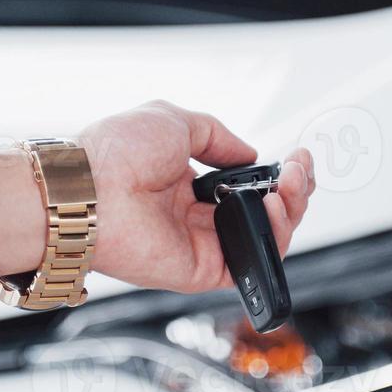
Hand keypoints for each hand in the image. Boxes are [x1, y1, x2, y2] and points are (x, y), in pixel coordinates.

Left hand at [80, 101, 313, 292]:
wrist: (90, 187)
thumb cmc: (116, 152)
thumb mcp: (175, 122)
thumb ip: (217, 137)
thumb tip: (249, 152)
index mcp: (186, 184)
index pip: (245, 188)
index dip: (276, 176)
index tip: (294, 158)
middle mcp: (195, 216)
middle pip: (263, 215)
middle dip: (293, 191)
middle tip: (300, 169)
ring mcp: (200, 244)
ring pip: (264, 239)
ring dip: (290, 211)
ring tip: (290, 185)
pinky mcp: (201, 270)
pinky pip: (250, 263)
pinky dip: (272, 238)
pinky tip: (274, 208)